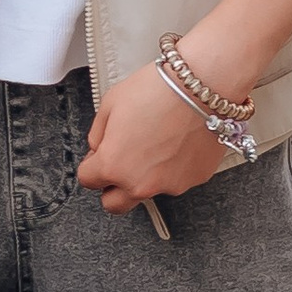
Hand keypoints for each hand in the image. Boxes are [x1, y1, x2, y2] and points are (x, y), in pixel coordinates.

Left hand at [78, 62, 231, 215]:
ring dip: (145, 176)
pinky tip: (176, 144)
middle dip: (112, 187)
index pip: (87, 180)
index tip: (98, 157)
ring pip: (147, 192)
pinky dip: (173, 168)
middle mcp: (139, 183)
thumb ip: (98, 134)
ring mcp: (168, 185)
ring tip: (156, 144)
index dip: (91, 164)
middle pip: (114, 203)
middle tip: (120, 164)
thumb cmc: (159, 90)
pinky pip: (175, 181)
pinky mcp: (193, 181)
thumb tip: (98, 147)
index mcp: (112, 165)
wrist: (203, 87)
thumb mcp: (110, 103)